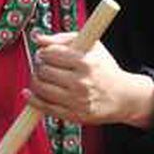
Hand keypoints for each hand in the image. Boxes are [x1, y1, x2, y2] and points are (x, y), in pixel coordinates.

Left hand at [24, 30, 153, 127]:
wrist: (123, 97)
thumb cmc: (105, 69)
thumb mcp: (92, 46)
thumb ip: (64, 39)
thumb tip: (39, 39)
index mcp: (86, 62)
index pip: (51, 54)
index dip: (44, 53)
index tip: (44, 54)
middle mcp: (81, 82)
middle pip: (44, 71)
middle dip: (39, 66)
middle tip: (42, 66)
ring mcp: (77, 100)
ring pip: (41, 88)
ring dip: (35, 81)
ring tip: (40, 78)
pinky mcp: (74, 115)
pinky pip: (45, 107)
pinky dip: (33, 100)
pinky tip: (30, 94)